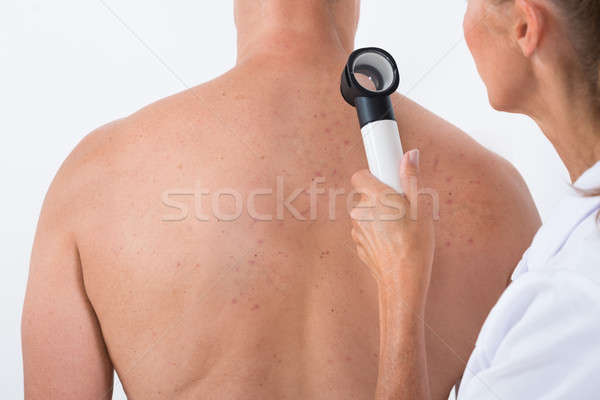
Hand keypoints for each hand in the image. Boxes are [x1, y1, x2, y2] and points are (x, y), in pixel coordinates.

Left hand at [350, 149, 434, 307]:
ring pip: (364, 214)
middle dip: (379, 199)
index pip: (360, 175)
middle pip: (364, 195)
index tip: (385, 182)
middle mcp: (361, 211)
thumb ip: (411, 178)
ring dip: (376, 216)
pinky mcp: (356, 243)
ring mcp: (356, 228)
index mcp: (377, 197)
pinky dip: (374, 232)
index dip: (372, 177)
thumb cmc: (415, 243)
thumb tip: (410, 154)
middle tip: (399, 209)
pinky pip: (364, 230)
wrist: (403, 279)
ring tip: (397, 229)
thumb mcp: (421, 208)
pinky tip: (390, 241)